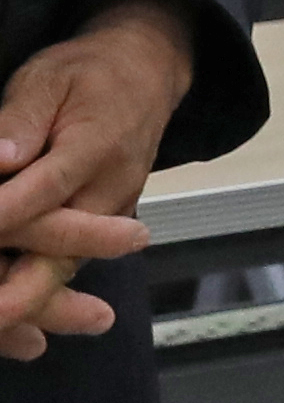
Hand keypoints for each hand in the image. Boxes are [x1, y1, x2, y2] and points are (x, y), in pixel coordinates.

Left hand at [0, 0, 190, 367]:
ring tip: (0, 328)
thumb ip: (19, 119)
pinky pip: (69, 266)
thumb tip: (0, 158)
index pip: (42, 194)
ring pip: (65, 270)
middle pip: (63, 254)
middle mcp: (109, 192)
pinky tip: (11, 324)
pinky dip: (38, 297)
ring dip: (25, 304)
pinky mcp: (102, 226)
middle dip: (19, 297)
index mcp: (96, 148)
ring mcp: (110, 214)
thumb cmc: (88, 74)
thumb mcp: (49, 78)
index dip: (1, 218)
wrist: (148, 76)